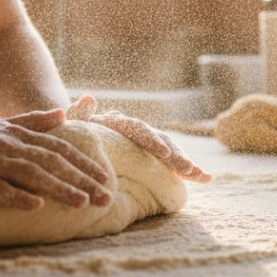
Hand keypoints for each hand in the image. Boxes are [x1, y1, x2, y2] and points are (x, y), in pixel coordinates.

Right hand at [0, 108, 113, 210]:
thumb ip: (32, 121)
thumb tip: (64, 114)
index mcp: (15, 134)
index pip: (57, 148)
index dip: (83, 163)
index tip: (105, 178)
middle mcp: (6, 145)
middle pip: (50, 161)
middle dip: (81, 179)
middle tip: (106, 197)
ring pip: (30, 175)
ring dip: (59, 189)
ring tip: (83, 203)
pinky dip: (17, 197)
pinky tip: (37, 207)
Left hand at [67, 95, 212, 182]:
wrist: (78, 134)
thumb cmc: (70, 135)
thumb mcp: (70, 126)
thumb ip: (78, 116)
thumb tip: (88, 98)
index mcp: (117, 123)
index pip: (137, 129)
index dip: (150, 139)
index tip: (161, 151)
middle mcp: (135, 130)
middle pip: (159, 140)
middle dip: (175, 155)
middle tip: (188, 170)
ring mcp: (145, 142)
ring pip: (170, 150)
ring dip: (185, 163)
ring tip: (201, 176)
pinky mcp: (151, 156)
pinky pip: (171, 163)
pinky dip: (188, 170)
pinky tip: (206, 178)